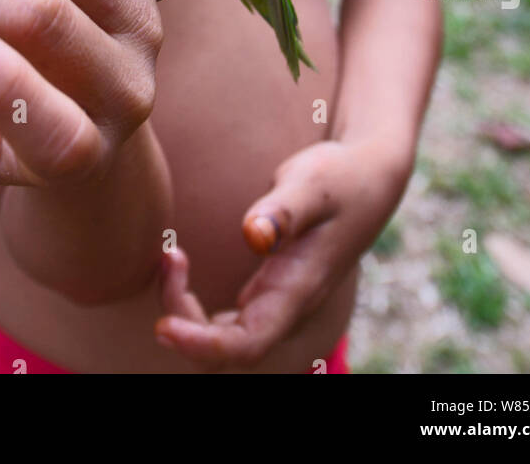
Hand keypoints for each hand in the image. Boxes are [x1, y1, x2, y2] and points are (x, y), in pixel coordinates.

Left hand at [154, 137, 411, 368]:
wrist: (367, 179)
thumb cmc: (341, 178)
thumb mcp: (314, 183)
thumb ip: (284, 209)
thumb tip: (253, 234)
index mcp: (297, 290)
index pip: (247, 344)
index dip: (202, 346)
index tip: (163, 325)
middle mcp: (286, 307)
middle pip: (227, 350)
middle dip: (184, 324)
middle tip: (169, 258)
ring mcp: (276, 302)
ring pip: (223, 339)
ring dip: (185, 312)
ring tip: (170, 257)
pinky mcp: (267, 290)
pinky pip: (224, 321)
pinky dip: (192, 304)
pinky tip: (179, 263)